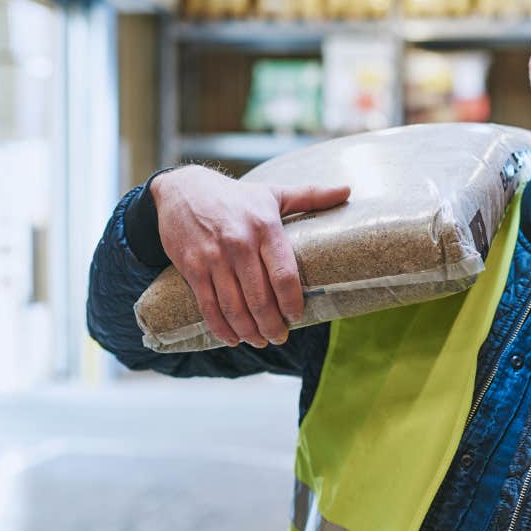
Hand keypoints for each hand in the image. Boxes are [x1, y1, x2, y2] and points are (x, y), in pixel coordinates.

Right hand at [149, 165, 349, 347]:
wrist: (183, 189)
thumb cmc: (235, 197)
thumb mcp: (273, 193)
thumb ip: (310, 196)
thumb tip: (348, 190)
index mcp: (264, 227)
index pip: (284, 274)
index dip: (292, 302)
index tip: (297, 316)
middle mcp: (239, 243)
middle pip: (260, 298)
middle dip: (272, 325)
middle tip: (280, 337)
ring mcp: (213, 258)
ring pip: (234, 307)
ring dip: (249, 332)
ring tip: (260, 341)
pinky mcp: (192, 267)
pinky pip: (208, 306)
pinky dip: (222, 328)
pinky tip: (233, 338)